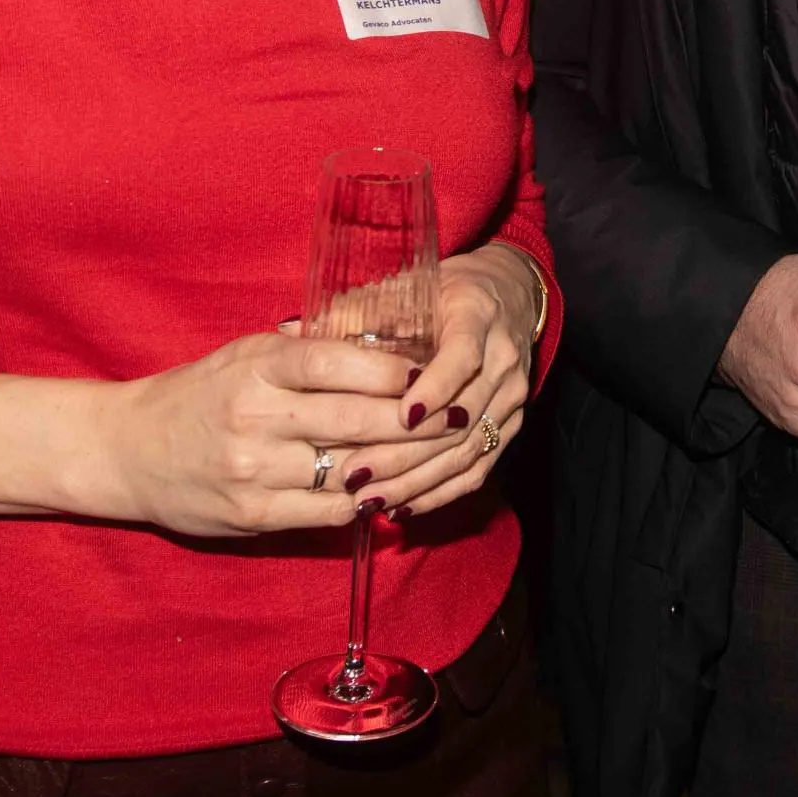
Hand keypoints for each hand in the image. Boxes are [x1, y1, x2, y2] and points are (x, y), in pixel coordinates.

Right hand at [98, 329, 421, 537]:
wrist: (125, 451)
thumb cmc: (198, 394)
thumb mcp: (245, 355)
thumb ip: (306, 353)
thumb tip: (387, 349)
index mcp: (256, 366)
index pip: (336, 363)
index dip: (392, 371)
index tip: (430, 373)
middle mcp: (255, 417)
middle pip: (356, 420)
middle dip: (415, 421)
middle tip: (457, 417)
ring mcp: (253, 470)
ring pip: (349, 470)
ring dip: (399, 465)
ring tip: (437, 455)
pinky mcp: (252, 515)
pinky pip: (328, 511)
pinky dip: (364, 500)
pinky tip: (388, 488)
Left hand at [358, 246, 544, 521]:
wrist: (504, 299)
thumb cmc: (441, 291)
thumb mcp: (402, 288)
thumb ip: (351, 312)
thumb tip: (286, 331)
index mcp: (478, 316)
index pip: (461, 357)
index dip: (434, 388)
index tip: (400, 414)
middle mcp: (503, 360)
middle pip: (461, 417)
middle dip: (406, 450)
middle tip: (355, 473)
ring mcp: (511, 398)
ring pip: (467, 451)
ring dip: (417, 480)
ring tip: (369, 499)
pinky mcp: (509, 427)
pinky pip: (477, 470)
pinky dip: (439, 493)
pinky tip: (402, 508)